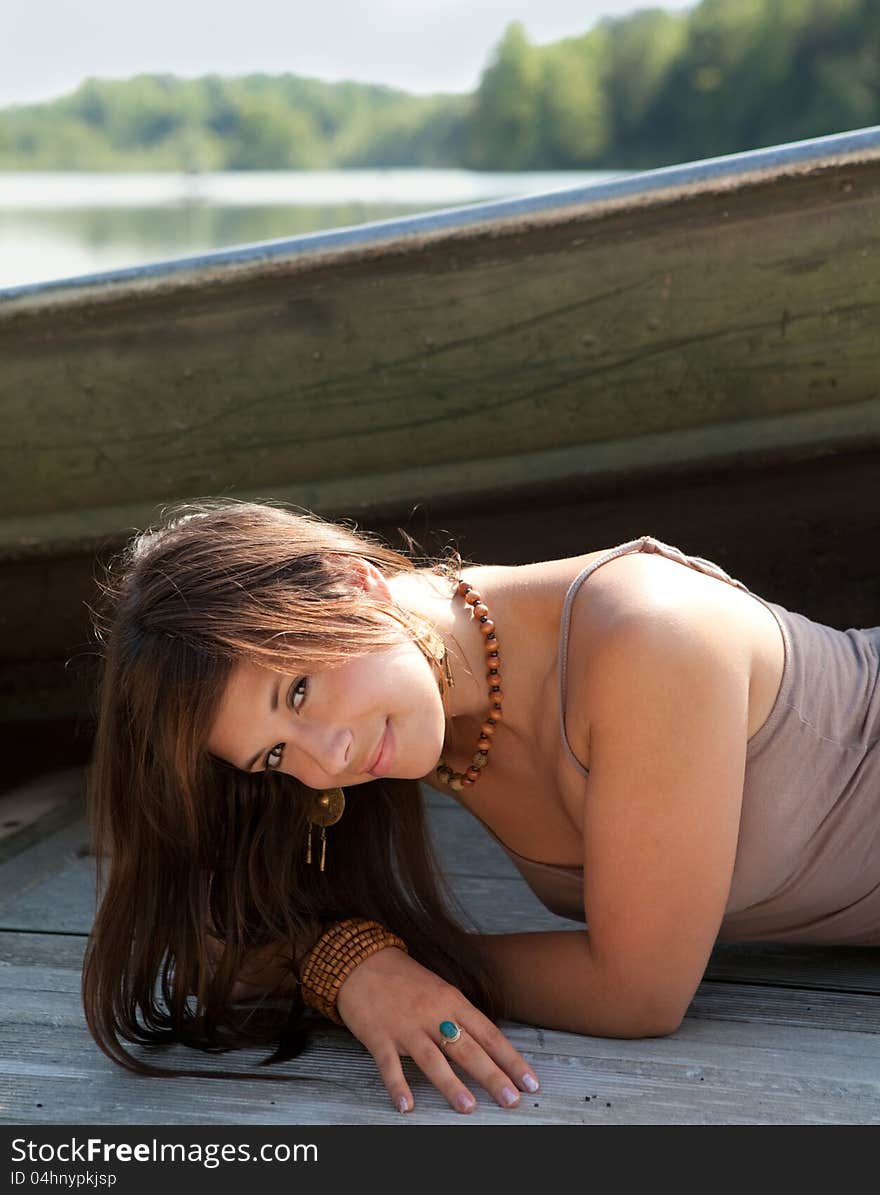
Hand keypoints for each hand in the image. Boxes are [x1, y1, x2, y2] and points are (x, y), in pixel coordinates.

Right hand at [335, 945, 539, 1114]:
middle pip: (467, 1049)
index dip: (510, 1059)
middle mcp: (433, 1014)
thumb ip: (460, 1017)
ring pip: (432, 1058)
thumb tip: (488, 1046)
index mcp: (452, 1001)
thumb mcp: (440, 990)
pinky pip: (389, 1065)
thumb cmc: (405, 980)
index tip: (529, 1081)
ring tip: (468, 1106)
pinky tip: (406, 1106)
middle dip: (491, 1076)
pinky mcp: (379, 1036)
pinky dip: (397, 1086)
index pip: (488, 1034)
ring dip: (451, 1084)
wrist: (362, 962)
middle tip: (511, 1100)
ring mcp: (405, 1026)